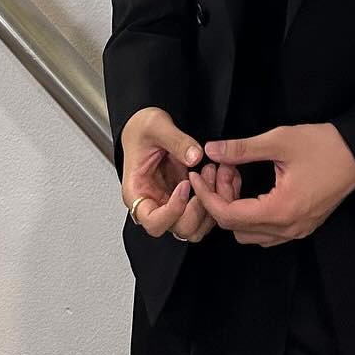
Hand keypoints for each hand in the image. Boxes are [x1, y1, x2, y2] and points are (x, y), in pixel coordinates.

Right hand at [119, 106, 243, 241]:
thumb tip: (195, 156)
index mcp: (137, 192)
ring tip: (212, 173)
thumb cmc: (141, 129)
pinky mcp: (185, 199)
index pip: (153, 222)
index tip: (185, 185)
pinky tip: (217, 175)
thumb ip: (176, 141)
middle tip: (205, 176)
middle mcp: (154, 204)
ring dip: (209, 206)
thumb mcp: (155, 126)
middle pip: (178, 228)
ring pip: (194, 227)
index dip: (173, 211)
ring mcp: (171, 204)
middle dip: (198, 207)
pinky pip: (203, 213)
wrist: (145, 127)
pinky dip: (215, 199)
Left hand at [189, 122, 354, 246]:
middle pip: (235, 228)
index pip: (229, 216)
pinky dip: (251, 213)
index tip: (196, 176)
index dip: (207, 196)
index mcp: (280, 211)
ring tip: (237, 174)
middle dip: (221, 199)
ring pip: (249, 234)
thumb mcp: (280, 141)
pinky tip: (253, 187)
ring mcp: (296, 232)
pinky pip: (266, 232)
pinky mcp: (302, 227)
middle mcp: (287, 229)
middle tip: (223, 167)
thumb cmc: (323, 145)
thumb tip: (211, 150)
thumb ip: (242, 149)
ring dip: (235, 207)